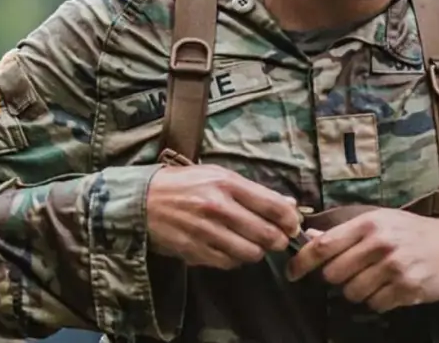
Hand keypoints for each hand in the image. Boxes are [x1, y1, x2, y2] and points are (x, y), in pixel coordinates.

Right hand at [147, 164, 301, 269]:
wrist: (145, 200)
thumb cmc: (186, 183)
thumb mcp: (218, 175)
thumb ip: (252, 191)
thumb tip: (288, 205)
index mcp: (227, 183)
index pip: (272, 205)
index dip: (290, 219)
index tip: (293, 224)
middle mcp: (219, 207)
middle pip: (265, 233)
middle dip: (278, 240)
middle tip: (279, 239)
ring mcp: (206, 231)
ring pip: (250, 252)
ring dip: (258, 251)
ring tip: (255, 244)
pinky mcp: (195, 251)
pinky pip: (228, 263)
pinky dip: (236, 259)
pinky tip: (233, 249)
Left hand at [286, 210, 438, 312]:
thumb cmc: (408, 231)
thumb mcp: (377, 221)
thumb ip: (343, 231)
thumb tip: (309, 236)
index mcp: (368, 224)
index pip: (324, 245)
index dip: (302, 261)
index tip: (291, 273)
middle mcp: (379, 243)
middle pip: (334, 274)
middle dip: (337, 278)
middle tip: (352, 271)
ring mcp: (393, 267)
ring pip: (352, 293)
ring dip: (357, 291)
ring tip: (374, 278)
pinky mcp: (406, 289)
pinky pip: (374, 305)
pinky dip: (377, 300)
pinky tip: (390, 287)